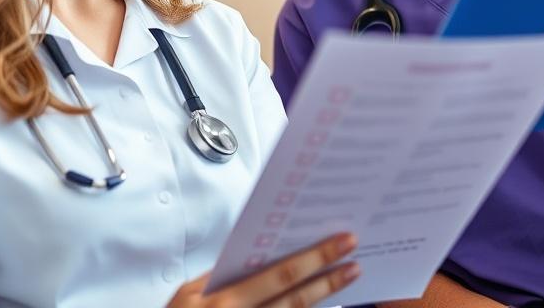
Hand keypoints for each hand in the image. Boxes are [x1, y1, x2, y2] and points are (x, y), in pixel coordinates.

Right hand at [167, 232, 359, 307]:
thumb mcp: (187, 295)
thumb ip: (219, 274)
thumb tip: (257, 253)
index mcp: (224, 300)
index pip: (279, 275)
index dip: (313, 259)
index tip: (340, 242)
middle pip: (296, 298)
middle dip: (330, 276)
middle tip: (356, 257)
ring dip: (326, 296)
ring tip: (349, 276)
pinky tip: (326, 301)